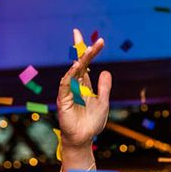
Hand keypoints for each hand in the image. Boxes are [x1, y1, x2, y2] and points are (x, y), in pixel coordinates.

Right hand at [57, 29, 111, 150]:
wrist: (84, 138)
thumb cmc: (92, 123)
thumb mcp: (103, 102)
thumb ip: (104, 88)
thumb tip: (106, 71)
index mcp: (84, 85)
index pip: (86, 64)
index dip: (88, 52)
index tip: (97, 41)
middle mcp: (75, 85)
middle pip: (77, 63)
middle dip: (79, 48)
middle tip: (78, 32)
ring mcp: (68, 91)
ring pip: (72, 71)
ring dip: (79, 59)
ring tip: (86, 48)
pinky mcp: (63, 99)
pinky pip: (65, 84)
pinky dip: (70, 74)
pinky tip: (76, 66)